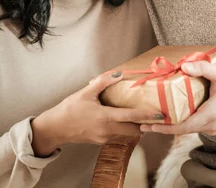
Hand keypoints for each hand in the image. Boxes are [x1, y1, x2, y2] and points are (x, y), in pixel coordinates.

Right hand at [31, 72, 163, 156]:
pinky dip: (122, 129)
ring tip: (140, 117)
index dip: (147, 116)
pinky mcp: (100, 141)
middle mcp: (108, 130)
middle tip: (153, 116)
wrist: (56, 128)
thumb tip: (119, 73)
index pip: (132, 117)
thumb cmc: (69, 109)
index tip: (160, 115)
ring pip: (126, 134)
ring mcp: (104, 138)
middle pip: (134, 130)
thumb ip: (103, 82)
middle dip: (144, 125)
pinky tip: (121, 121)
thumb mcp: (85, 92)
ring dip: (134, 127)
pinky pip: (116, 136)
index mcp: (106, 117)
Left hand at [140, 61, 215, 135]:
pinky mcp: (212, 126)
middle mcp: (209, 126)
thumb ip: (202, 68)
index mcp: (209, 115)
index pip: (183, 127)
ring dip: (170, 127)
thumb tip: (184, 66)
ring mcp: (211, 128)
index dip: (165, 128)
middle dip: (162, 128)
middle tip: (143, 124)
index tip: (150, 125)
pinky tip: (170, 118)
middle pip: (181, 130)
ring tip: (153, 121)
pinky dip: (180, 124)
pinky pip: (193, 127)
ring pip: (187, 130)